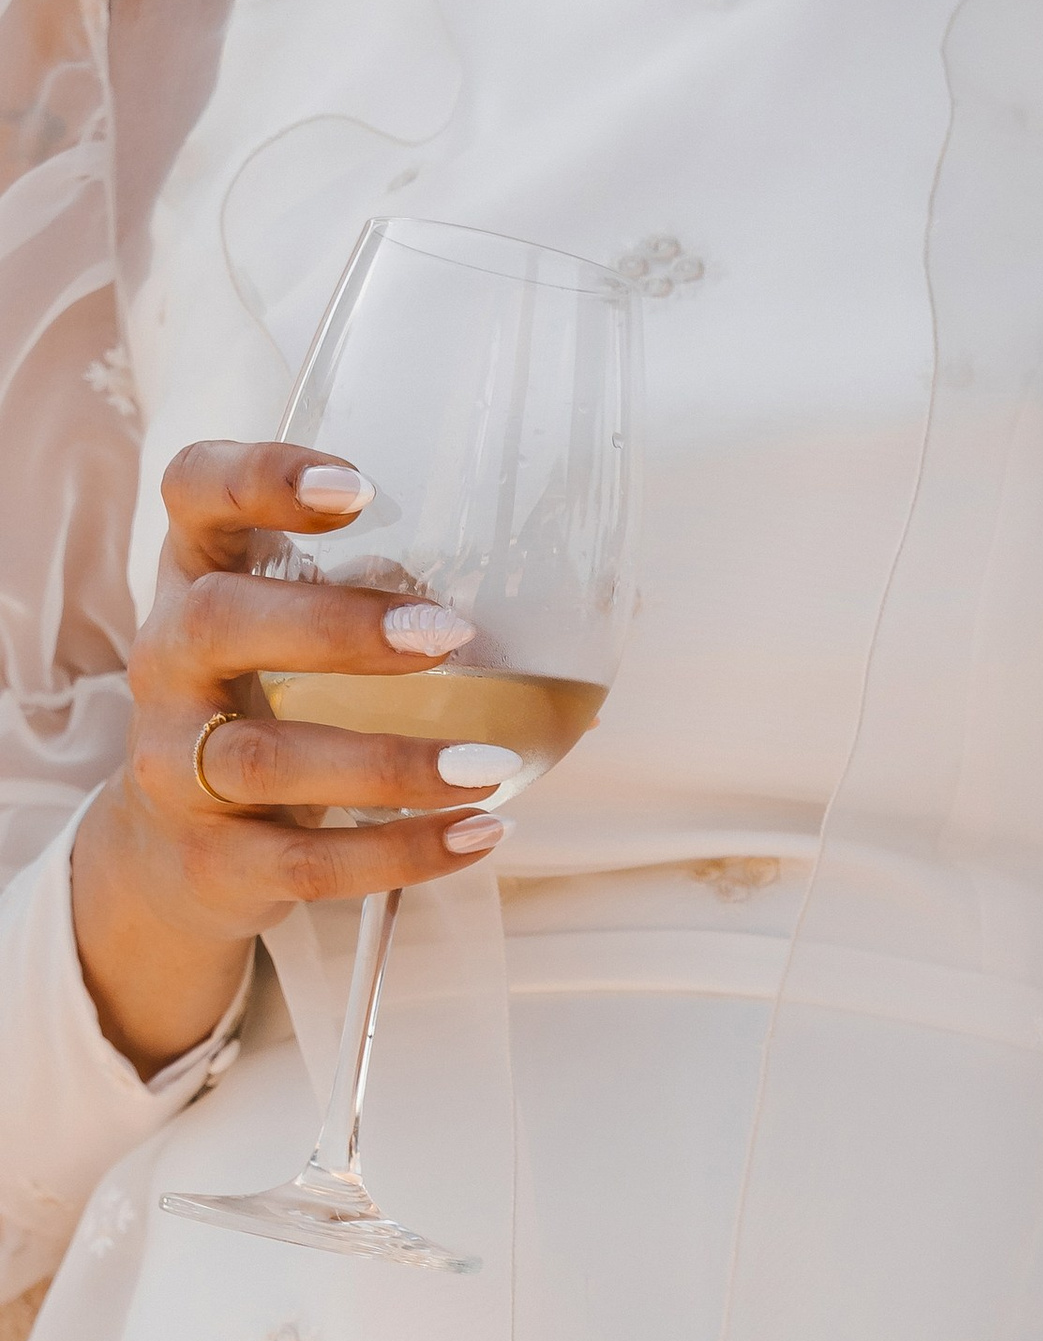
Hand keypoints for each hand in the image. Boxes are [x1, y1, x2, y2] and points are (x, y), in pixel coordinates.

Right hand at [69, 441, 519, 1077]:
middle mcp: (167, 660)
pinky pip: (307, 863)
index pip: (194, 491)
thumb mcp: (295, 644)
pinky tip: (478, 833)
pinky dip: (401, 852)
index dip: (260, 477)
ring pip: (265, 759)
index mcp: (196, 576)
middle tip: (449, 635)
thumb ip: (381, 606)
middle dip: (334, 627)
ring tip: (490, 766)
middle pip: (218, 621)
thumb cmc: (271, 715)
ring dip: (387, 762)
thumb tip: (578, 611)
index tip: (357, 485)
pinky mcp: (213, 859)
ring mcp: (175, 764)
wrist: (179, 856)